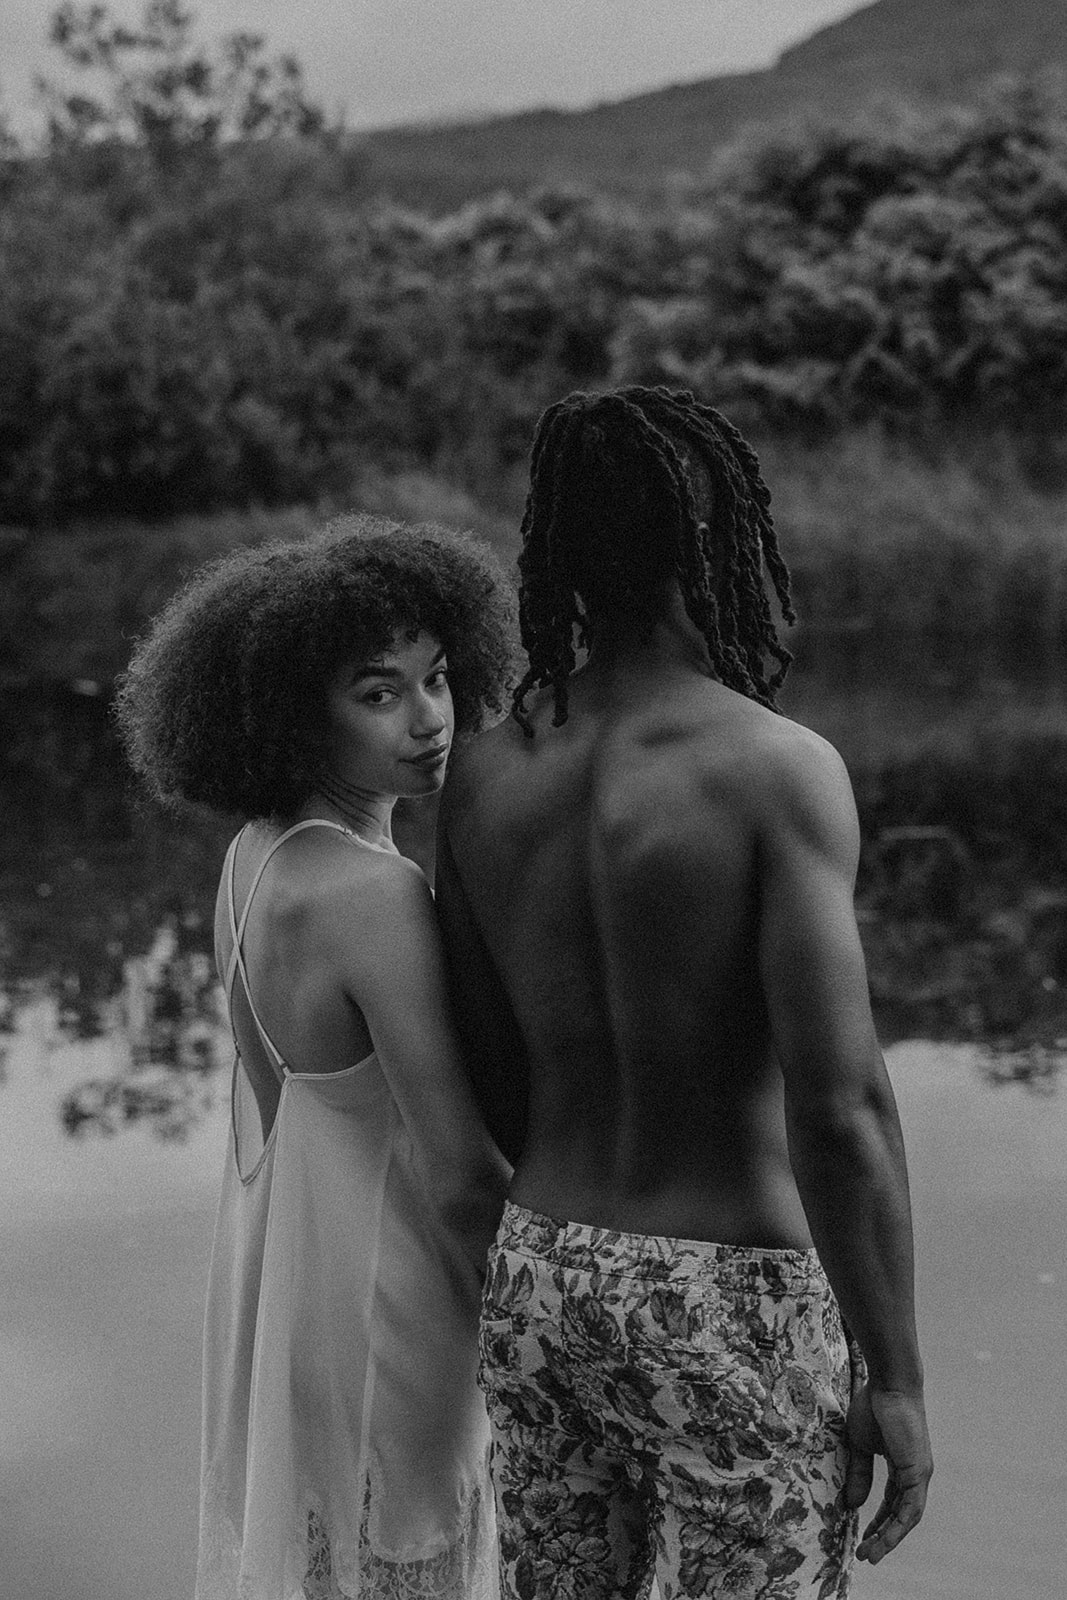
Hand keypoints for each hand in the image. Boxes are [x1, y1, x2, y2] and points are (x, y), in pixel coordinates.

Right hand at [844, 1382, 932, 1563]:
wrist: (889, 1385)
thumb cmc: (873, 1406)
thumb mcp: (859, 1445)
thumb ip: (859, 1475)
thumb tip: (852, 1504)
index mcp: (901, 1466)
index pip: (891, 1502)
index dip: (878, 1521)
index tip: (863, 1537)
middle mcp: (914, 1474)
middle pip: (900, 1514)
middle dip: (883, 1536)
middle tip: (867, 1555)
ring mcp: (919, 1474)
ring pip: (907, 1517)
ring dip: (890, 1538)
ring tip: (872, 1554)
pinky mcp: (919, 1472)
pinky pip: (910, 1507)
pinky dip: (898, 1526)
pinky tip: (884, 1538)